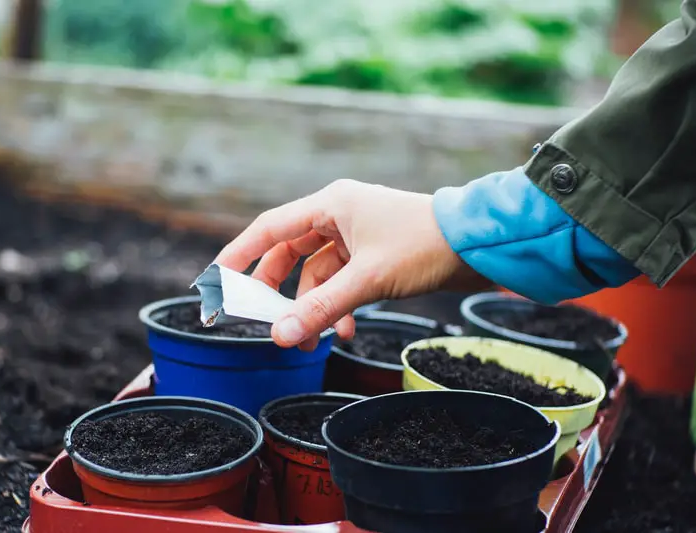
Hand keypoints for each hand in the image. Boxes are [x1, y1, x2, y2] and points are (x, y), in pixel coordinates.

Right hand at [213, 179, 489, 349]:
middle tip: (263, 322)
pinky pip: (339, 282)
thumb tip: (280, 336)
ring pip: (315, 273)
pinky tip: (343, 330)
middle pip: (288, 254)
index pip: (268, 229)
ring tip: (309, 340)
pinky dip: (335, 307)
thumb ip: (320, 308)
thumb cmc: (426, 245)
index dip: (238, 256)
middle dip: (276, 292)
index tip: (215, 282)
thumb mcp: (368, 279)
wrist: (480, 244)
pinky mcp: (371, 255)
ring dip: (310, 307)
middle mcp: (338, 215)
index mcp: (331, 205)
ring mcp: (355, 235)